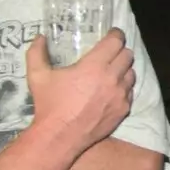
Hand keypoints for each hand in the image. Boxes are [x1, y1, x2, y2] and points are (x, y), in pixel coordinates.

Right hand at [26, 31, 134, 151]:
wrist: (60, 135)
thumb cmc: (49, 103)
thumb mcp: (37, 76)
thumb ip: (37, 53)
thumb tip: (40, 37)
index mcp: (94, 65)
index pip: (116, 42)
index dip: (116, 35)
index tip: (112, 34)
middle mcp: (112, 78)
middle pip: (127, 55)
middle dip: (120, 50)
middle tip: (110, 52)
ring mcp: (121, 95)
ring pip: (132, 73)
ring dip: (124, 69)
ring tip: (112, 70)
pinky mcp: (124, 109)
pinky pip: (131, 92)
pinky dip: (125, 87)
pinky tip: (113, 89)